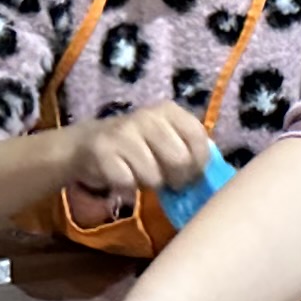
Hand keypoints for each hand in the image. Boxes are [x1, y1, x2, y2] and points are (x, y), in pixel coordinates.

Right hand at [61, 104, 215, 210]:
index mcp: (169, 111)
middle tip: (167, 180)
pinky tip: (121, 177)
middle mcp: (147, 116)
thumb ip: (190, 148)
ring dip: (149, 184)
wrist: (86, 144)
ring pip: (153, 175)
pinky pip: (127, 183)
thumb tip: (214, 170)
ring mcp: (123, 132)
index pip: (198, 137)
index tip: (191, 173)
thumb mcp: (166, 138)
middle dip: (176, 179)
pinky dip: (127, 188)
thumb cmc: (137, 146)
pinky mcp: (103, 151)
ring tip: (140, 174)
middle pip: (179, 160)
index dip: (199, 163)